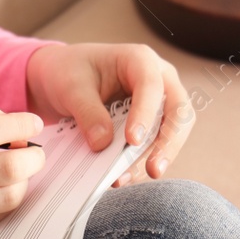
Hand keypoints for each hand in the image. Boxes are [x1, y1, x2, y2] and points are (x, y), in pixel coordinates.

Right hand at [0, 105, 45, 238]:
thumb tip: (18, 124)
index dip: (19, 124)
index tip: (34, 123)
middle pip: (6, 167)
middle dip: (33, 157)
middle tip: (34, 151)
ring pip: (9, 196)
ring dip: (25, 181)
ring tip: (20, 171)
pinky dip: (9, 199)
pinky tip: (2, 189)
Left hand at [25, 42, 193, 186]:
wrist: (61, 78)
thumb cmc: (69, 71)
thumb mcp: (71, 87)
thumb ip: (87, 112)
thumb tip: (103, 143)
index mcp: (140, 60)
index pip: (152, 86)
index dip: (146, 113)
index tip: (132, 140)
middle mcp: (158, 79)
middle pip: (178, 111)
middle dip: (168, 142)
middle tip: (154, 169)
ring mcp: (158, 102)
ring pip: (172, 132)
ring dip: (155, 157)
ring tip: (128, 178)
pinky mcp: (151, 124)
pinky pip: (156, 145)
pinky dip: (141, 162)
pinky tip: (124, 176)